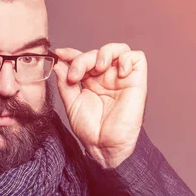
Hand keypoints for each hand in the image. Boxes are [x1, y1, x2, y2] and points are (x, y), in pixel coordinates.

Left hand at [53, 43, 147, 167]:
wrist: (104, 146)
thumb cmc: (91, 131)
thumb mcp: (72, 104)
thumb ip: (65, 84)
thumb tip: (58, 65)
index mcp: (91, 81)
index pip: (83, 59)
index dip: (71, 53)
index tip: (59, 53)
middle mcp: (107, 77)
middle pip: (96, 53)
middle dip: (83, 59)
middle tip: (75, 76)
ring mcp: (122, 78)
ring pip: (118, 49)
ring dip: (105, 52)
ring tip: (98, 67)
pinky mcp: (137, 81)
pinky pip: (137, 58)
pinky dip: (126, 58)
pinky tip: (118, 72)